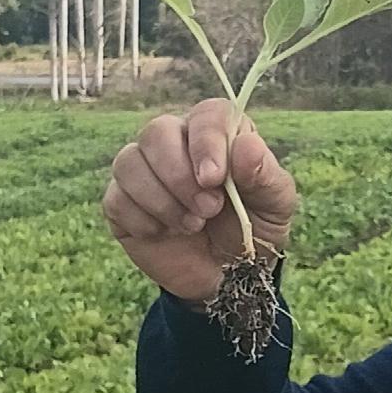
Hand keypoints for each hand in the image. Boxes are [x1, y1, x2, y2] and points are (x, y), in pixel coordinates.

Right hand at [103, 97, 298, 303]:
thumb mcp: (275, 207)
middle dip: (180, 176)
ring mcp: (145, 171)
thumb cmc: (253, 231)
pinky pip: (116, 197)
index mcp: (219, 135)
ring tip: (192, 226)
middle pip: (157, 131)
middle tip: (208, 210)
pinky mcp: (122, 202)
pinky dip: (142, 220)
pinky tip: (166, 234)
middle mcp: (177, 143)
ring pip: (129, 161)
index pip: (206, 115)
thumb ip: (265, 176)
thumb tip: (247, 146)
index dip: (206, 141)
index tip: (214, 178)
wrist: (228, 277)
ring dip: (161, 199)